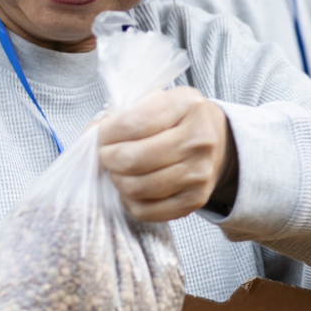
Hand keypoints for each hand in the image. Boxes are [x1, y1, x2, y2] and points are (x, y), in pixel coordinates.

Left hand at [98, 87, 237, 221]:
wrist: (219, 142)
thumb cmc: (179, 119)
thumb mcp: (160, 99)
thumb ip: (126, 112)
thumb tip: (91, 134)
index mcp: (187, 105)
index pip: (133, 123)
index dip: (107, 133)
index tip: (100, 134)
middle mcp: (198, 140)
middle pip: (133, 159)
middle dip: (107, 158)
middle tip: (105, 155)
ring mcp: (199, 173)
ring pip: (137, 188)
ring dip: (117, 180)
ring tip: (118, 170)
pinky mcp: (196, 200)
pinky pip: (148, 211)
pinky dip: (130, 202)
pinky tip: (131, 188)